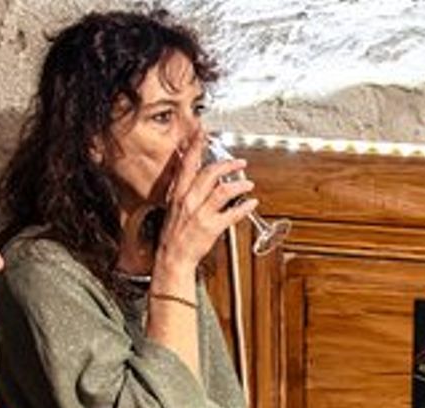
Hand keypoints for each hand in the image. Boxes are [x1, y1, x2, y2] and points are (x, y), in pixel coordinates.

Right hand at [153, 128, 257, 273]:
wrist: (173, 257)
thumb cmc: (174, 235)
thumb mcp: (174, 207)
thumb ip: (185, 192)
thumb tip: (198, 179)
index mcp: (178, 193)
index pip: (187, 163)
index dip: (195, 146)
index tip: (202, 133)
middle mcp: (188, 200)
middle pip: (209, 173)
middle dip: (227, 164)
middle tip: (239, 162)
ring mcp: (199, 214)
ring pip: (223, 191)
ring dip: (239, 184)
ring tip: (248, 183)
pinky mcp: (210, 227)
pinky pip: (232, 213)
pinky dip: (245, 207)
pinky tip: (251, 203)